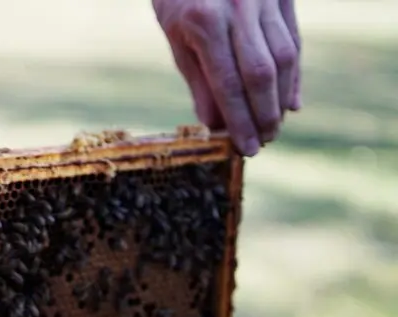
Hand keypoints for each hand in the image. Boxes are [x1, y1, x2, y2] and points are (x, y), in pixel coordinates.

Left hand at [153, 0, 300, 156]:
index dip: (239, 120)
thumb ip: (199, 79)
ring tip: (273, 128)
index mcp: (205, 20)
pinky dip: (294, 75)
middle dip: (263, 114)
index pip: (228, 82)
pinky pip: (294, 41)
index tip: (245, 148)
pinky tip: (291, 102)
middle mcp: (241, 8)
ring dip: (281, 99)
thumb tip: (215, 125)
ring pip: (284, 57)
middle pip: (262, 73)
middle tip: (263, 142)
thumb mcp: (176, 35)